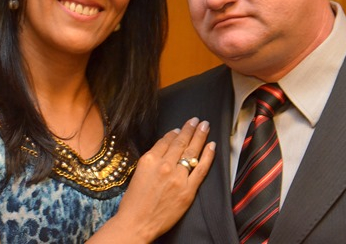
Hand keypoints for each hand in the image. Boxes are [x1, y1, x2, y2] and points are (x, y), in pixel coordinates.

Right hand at [92, 117, 214, 242]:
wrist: (137, 223)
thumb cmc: (134, 201)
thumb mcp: (138, 173)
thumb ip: (152, 160)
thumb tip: (165, 148)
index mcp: (149, 159)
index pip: (166, 140)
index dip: (175, 133)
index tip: (181, 128)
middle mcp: (164, 165)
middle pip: (181, 142)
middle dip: (190, 129)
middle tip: (197, 120)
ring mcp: (177, 177)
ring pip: (192, 152)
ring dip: (200, 136)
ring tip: (205, 126)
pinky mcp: (188, 190)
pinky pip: (201, 169)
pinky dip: (208, 156)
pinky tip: (211, 145)